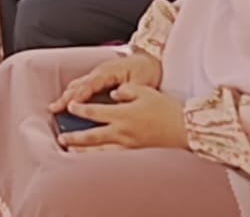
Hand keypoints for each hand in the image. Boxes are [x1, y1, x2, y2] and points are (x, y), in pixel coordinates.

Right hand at [51, 52, 162, 113]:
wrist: (151, 58)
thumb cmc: (146, 70)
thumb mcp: (141, 83)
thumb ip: (127, 94)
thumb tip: (116, 103)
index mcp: (107, 72)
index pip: (88, 86)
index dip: (78, 97)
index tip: (68, 107)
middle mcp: (99, 72)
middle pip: (78, 85)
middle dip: (65, 97)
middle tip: (54, 109)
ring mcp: (99, 74)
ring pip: (78, 85)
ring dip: (67, 96)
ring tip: (57, 107)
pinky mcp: (101, 78)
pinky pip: (84, 86)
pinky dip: (74, 93)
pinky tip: (70, 102)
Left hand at [60, 83, 186, 151]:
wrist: (186, 129)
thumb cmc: (166, 108)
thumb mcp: (144, 91)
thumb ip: (125, 91)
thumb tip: (113, 94)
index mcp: (122, 114)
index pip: (94, 111)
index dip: (79, 109)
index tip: (69, 107)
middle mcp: (123, 131)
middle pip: (92, 136)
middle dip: (75, 137)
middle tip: (62, 137)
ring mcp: (129, 146)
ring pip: (101, 151)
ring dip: (84, 151)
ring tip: (71, 151)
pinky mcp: (136, 154)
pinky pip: (114, 158)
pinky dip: (101, 159)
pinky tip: (94, 159)